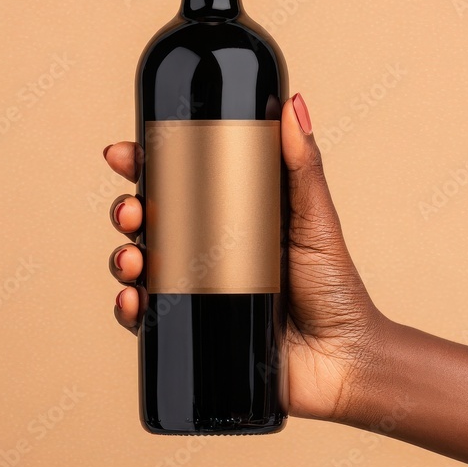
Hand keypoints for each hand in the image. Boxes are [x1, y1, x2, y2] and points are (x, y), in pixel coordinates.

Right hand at [104, 94, 384, 421]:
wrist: (344, 362)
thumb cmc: (337, 289)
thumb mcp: (317, 220)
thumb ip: (303, 165)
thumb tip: (293, 104)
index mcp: (232, 217)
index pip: (179, 183)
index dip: (146, 166)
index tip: (125, 154)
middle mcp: (209, 251)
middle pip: (151, 221)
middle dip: (127, 209)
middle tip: (131, 210)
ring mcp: (199, 293)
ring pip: (142, 265)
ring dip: (123, 255)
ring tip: (133, 258)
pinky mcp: (196, 330)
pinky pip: (148, 317)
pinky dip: (129, 306)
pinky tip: (132, 299)